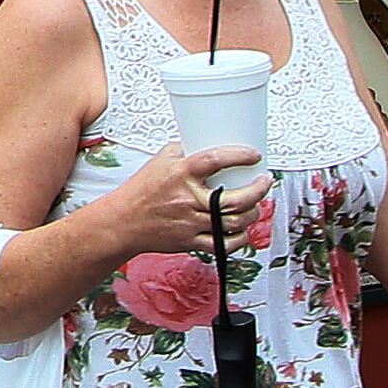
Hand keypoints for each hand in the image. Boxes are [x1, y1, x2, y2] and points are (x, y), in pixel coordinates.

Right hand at [95, 142, 272, 260]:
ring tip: (255, 204)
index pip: (215, 160)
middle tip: (264, 182)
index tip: (253, 155)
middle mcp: (188, 198)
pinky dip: (240, 238)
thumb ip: (185, 151)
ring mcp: (191, 222)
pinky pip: (224, 244)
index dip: (239, 156)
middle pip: (235, 199)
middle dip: (258, 191)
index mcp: (180, 174)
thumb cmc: (141, 191)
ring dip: (253, 213)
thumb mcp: (160, 160)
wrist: (123, 222)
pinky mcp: (192, 241)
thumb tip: (207, 142)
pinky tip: (242, 229)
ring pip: (234, 222)